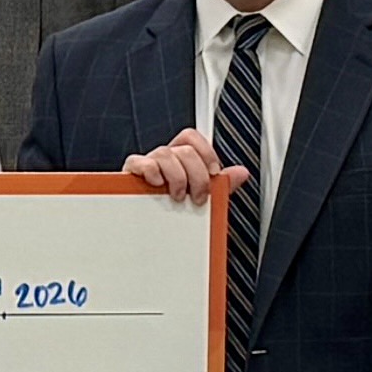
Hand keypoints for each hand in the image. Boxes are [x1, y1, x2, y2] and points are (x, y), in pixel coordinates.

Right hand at [119, 129, 249, 209]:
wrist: (144, 233)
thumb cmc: (171, 212)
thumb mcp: (199, 198)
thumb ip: (220, 185)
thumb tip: (241, 173)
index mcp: (179, 160)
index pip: (192, 139)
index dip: (206, 151)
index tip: (214, 172)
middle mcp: (163, 159)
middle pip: (184, 149)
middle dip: (197, 174)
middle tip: (198, 196)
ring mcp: (146, 165)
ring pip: (165, 153)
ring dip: (178, 176)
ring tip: (178, 196)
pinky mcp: (129, 175)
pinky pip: (139, 161)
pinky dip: (151, 171)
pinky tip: (157, 185)